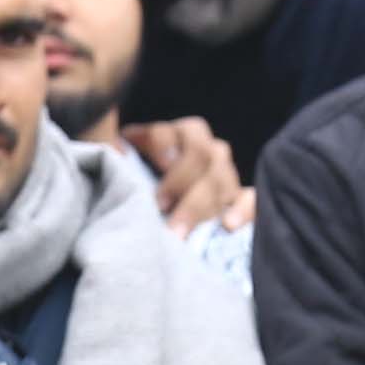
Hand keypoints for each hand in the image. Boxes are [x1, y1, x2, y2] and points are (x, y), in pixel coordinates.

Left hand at [126, 113, 245, 228]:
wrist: (169, 227)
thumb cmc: (142, 194)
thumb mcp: (126, 173)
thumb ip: (119, 160)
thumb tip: (113, 151)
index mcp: (176, 137)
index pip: (170, 132)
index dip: (158, 148)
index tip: (140, 167)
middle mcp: (206, 151)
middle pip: (202, 154)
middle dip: (179, 182)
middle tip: (159, 208)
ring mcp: (226, 176)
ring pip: (223, 176)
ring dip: (199, 205)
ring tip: (179, 233)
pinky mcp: (243, 202)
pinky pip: (251, 199)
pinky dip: (243, 209)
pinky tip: (228, 225)